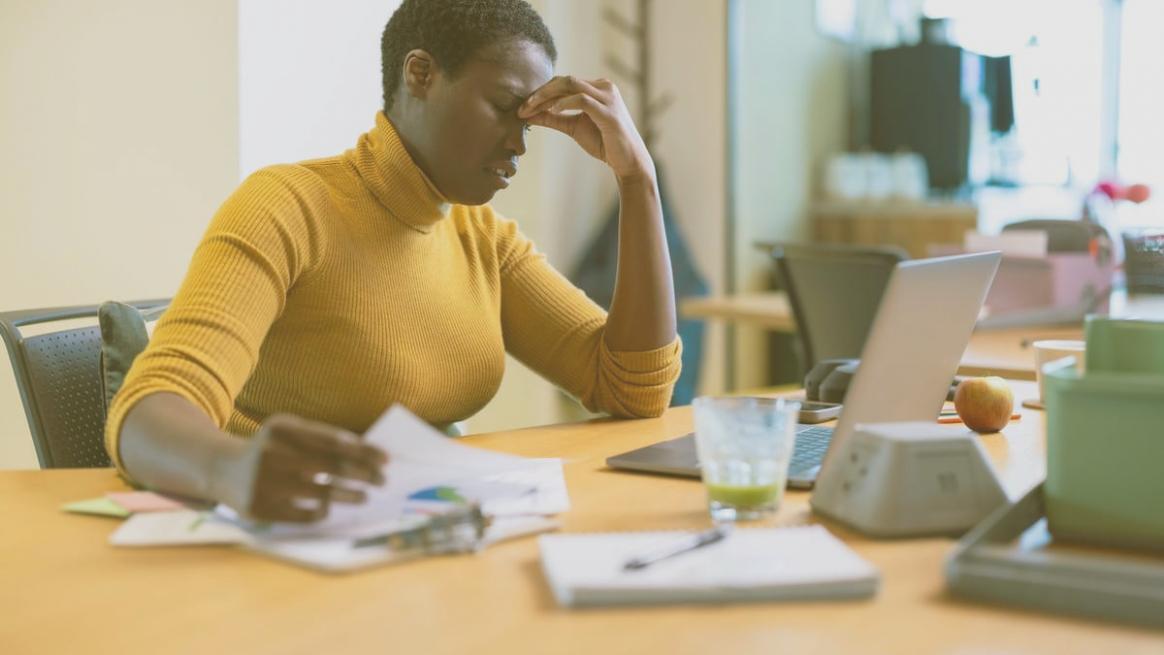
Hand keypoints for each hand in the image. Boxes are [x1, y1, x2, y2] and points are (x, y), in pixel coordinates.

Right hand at [218, 414, 387, 522]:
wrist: (221, 468)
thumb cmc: (269, 449)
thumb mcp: (289, 433)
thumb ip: (321, 438)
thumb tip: (368, 453)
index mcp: (282, 429)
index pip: (334, 441)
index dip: (364, 451)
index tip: (386, 459)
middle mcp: (271, 453)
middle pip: (331, 466)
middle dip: (364, 474)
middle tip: (382, 481)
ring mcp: (264, 483)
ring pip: (321, 493)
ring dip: (350, 495)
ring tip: (364, 496)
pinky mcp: (260, 508)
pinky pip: (304, 515)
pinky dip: (322, 511)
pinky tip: (328, 506)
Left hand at [518, 75, 653, 180]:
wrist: (628, 161)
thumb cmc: (604, 143)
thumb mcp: (573, 128)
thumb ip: (553, 119)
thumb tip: (528, 115)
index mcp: (596, 87)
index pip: (563, 83)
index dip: (541, 93)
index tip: (523, 108)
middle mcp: (603, 86)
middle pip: (564, 80)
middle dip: (540, 93)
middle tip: (522, 108)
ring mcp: (608, 97)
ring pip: (570, 85)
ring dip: (547, 96)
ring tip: (530, 109)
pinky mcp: (609, 111)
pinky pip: (582, 100)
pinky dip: (563, 104)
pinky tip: (551, 112)